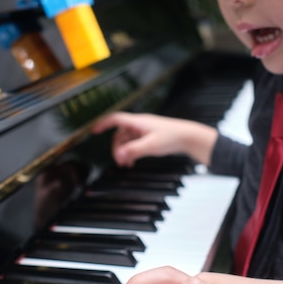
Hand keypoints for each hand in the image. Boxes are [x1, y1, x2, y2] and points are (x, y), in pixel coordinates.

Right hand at [91, 112, 217, 166]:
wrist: (188, 137)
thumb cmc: (172, 137)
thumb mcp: (151, 146)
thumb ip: (133, 150)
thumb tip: (118, 155)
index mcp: (138, 122)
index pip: (115, 119)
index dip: (103, 124)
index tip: (94, 131)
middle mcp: (139, 124)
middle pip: (120, 134)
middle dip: (117, 148)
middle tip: (118, 161)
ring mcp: (144, 130)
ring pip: (127, 140)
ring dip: (124, 152)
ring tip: (126, 164)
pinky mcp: (149, 136)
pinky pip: (135, 143)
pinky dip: (131, 152)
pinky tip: (132, 161)